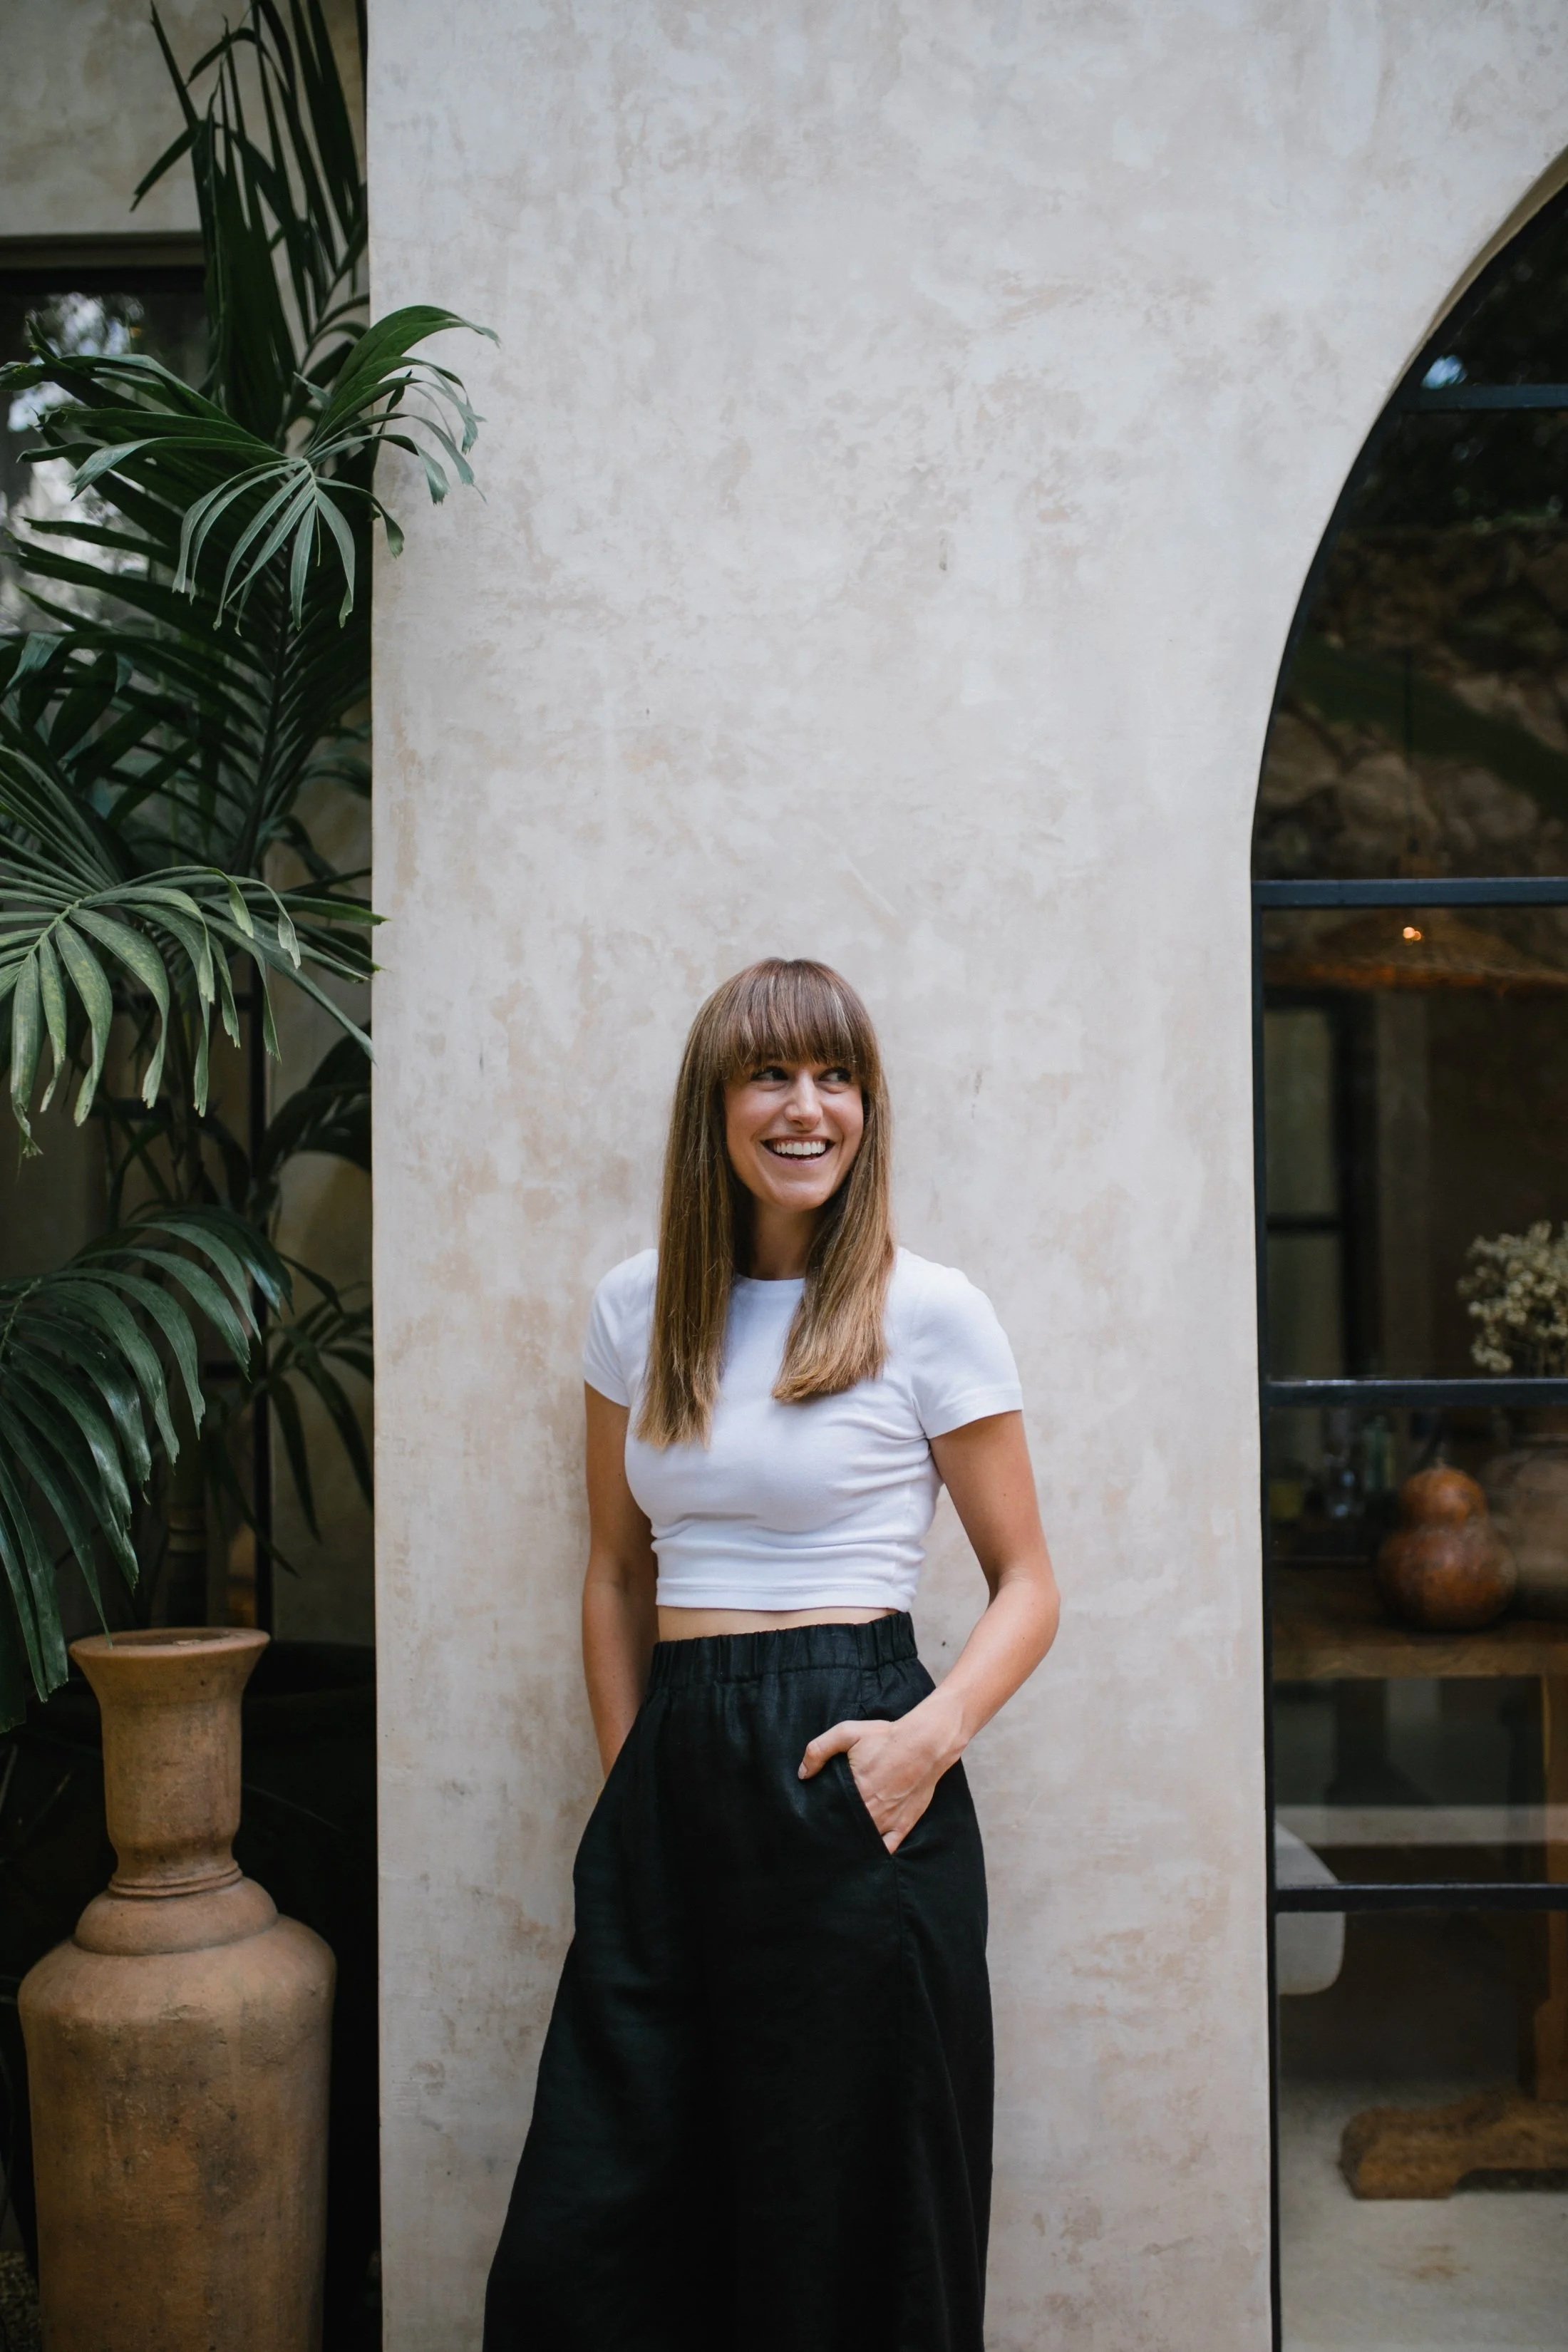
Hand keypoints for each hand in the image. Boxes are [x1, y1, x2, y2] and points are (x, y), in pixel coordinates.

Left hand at [798, 1693, 963, 1853]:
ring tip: (840, 1842)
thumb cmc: (886, 1737)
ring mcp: (888, 1821)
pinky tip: (866, 1851)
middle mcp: (870, 1811)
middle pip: (844, 1829)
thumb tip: (802, 1774)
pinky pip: (888, 1847)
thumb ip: (819, 1750)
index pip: (828, 1813)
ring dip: (852, 1841)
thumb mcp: (847, 1733)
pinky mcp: (905, 1824)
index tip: (812, 1817)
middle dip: (833, 1830)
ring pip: (863, 1840)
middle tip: (823, 1831)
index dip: (819, 1816)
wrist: (926, 1743)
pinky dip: (876, 1851)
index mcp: (854, 1790)